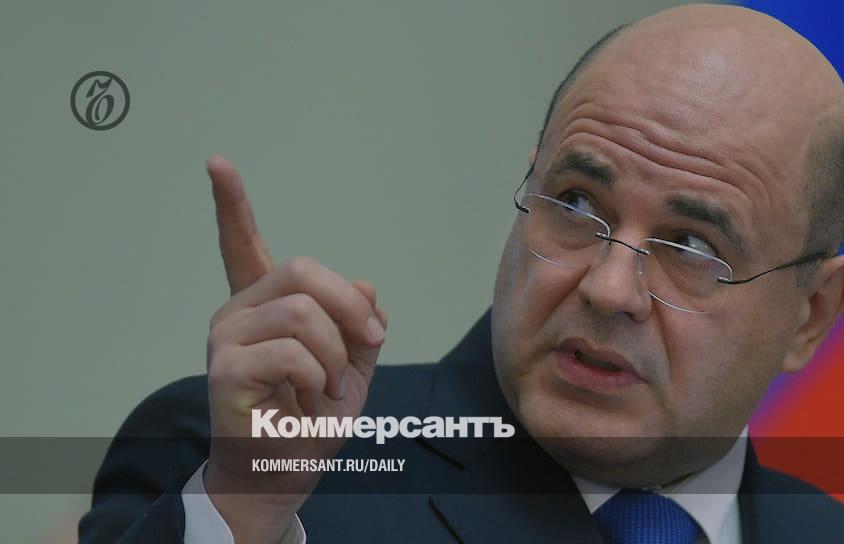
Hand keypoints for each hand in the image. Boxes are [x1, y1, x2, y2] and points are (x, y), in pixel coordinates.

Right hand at [201, 156, 387, 542]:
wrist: (286, 473)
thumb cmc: (312, 421)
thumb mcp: (353, 367)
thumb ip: (359, 325)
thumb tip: (368, 285)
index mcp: (265, 306)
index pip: (243, 244)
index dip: (232, 204)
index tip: (217, 162)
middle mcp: (238, 313)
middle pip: (305, 271)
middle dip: (351, 309)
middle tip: (367, 346)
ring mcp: (225, 338)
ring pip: (303, 311)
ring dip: (335, 356)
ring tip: (326, 388)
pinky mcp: (223, 368)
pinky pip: (293, 350)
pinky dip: (319, 378)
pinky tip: (308, 400)